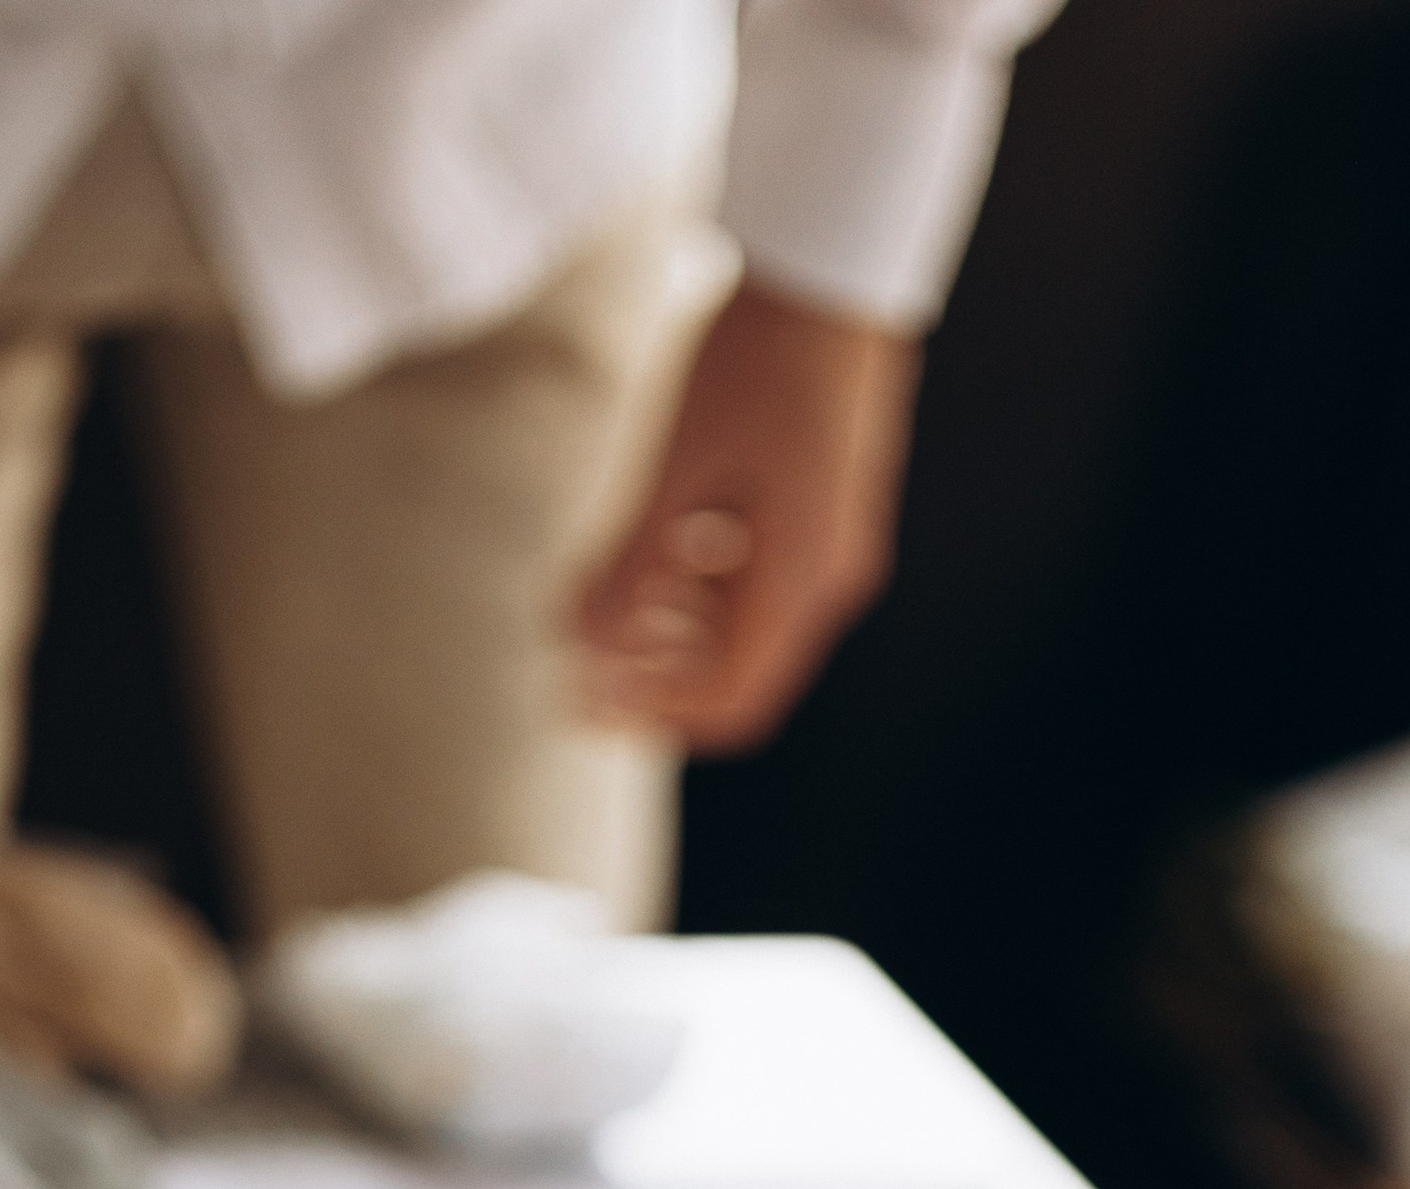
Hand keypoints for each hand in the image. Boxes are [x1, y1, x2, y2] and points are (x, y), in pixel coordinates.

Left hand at [576, 279, 919, 750]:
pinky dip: (702, 579)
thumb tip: (576, 639)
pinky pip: (761, 571)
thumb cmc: (758, 352)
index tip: (577, 698)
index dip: (650, 714)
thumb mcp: (679, 462)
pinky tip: (656, 542)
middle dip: (652, 675)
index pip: (730, 700)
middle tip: (574, 657)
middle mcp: (829, 573)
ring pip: (747, 622)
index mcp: (802, 580)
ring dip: (673, 626)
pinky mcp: (824, 498)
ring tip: (602, 597)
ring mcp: (832, 536)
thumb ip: (629, 561)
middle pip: (738, 670)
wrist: (835, 254)